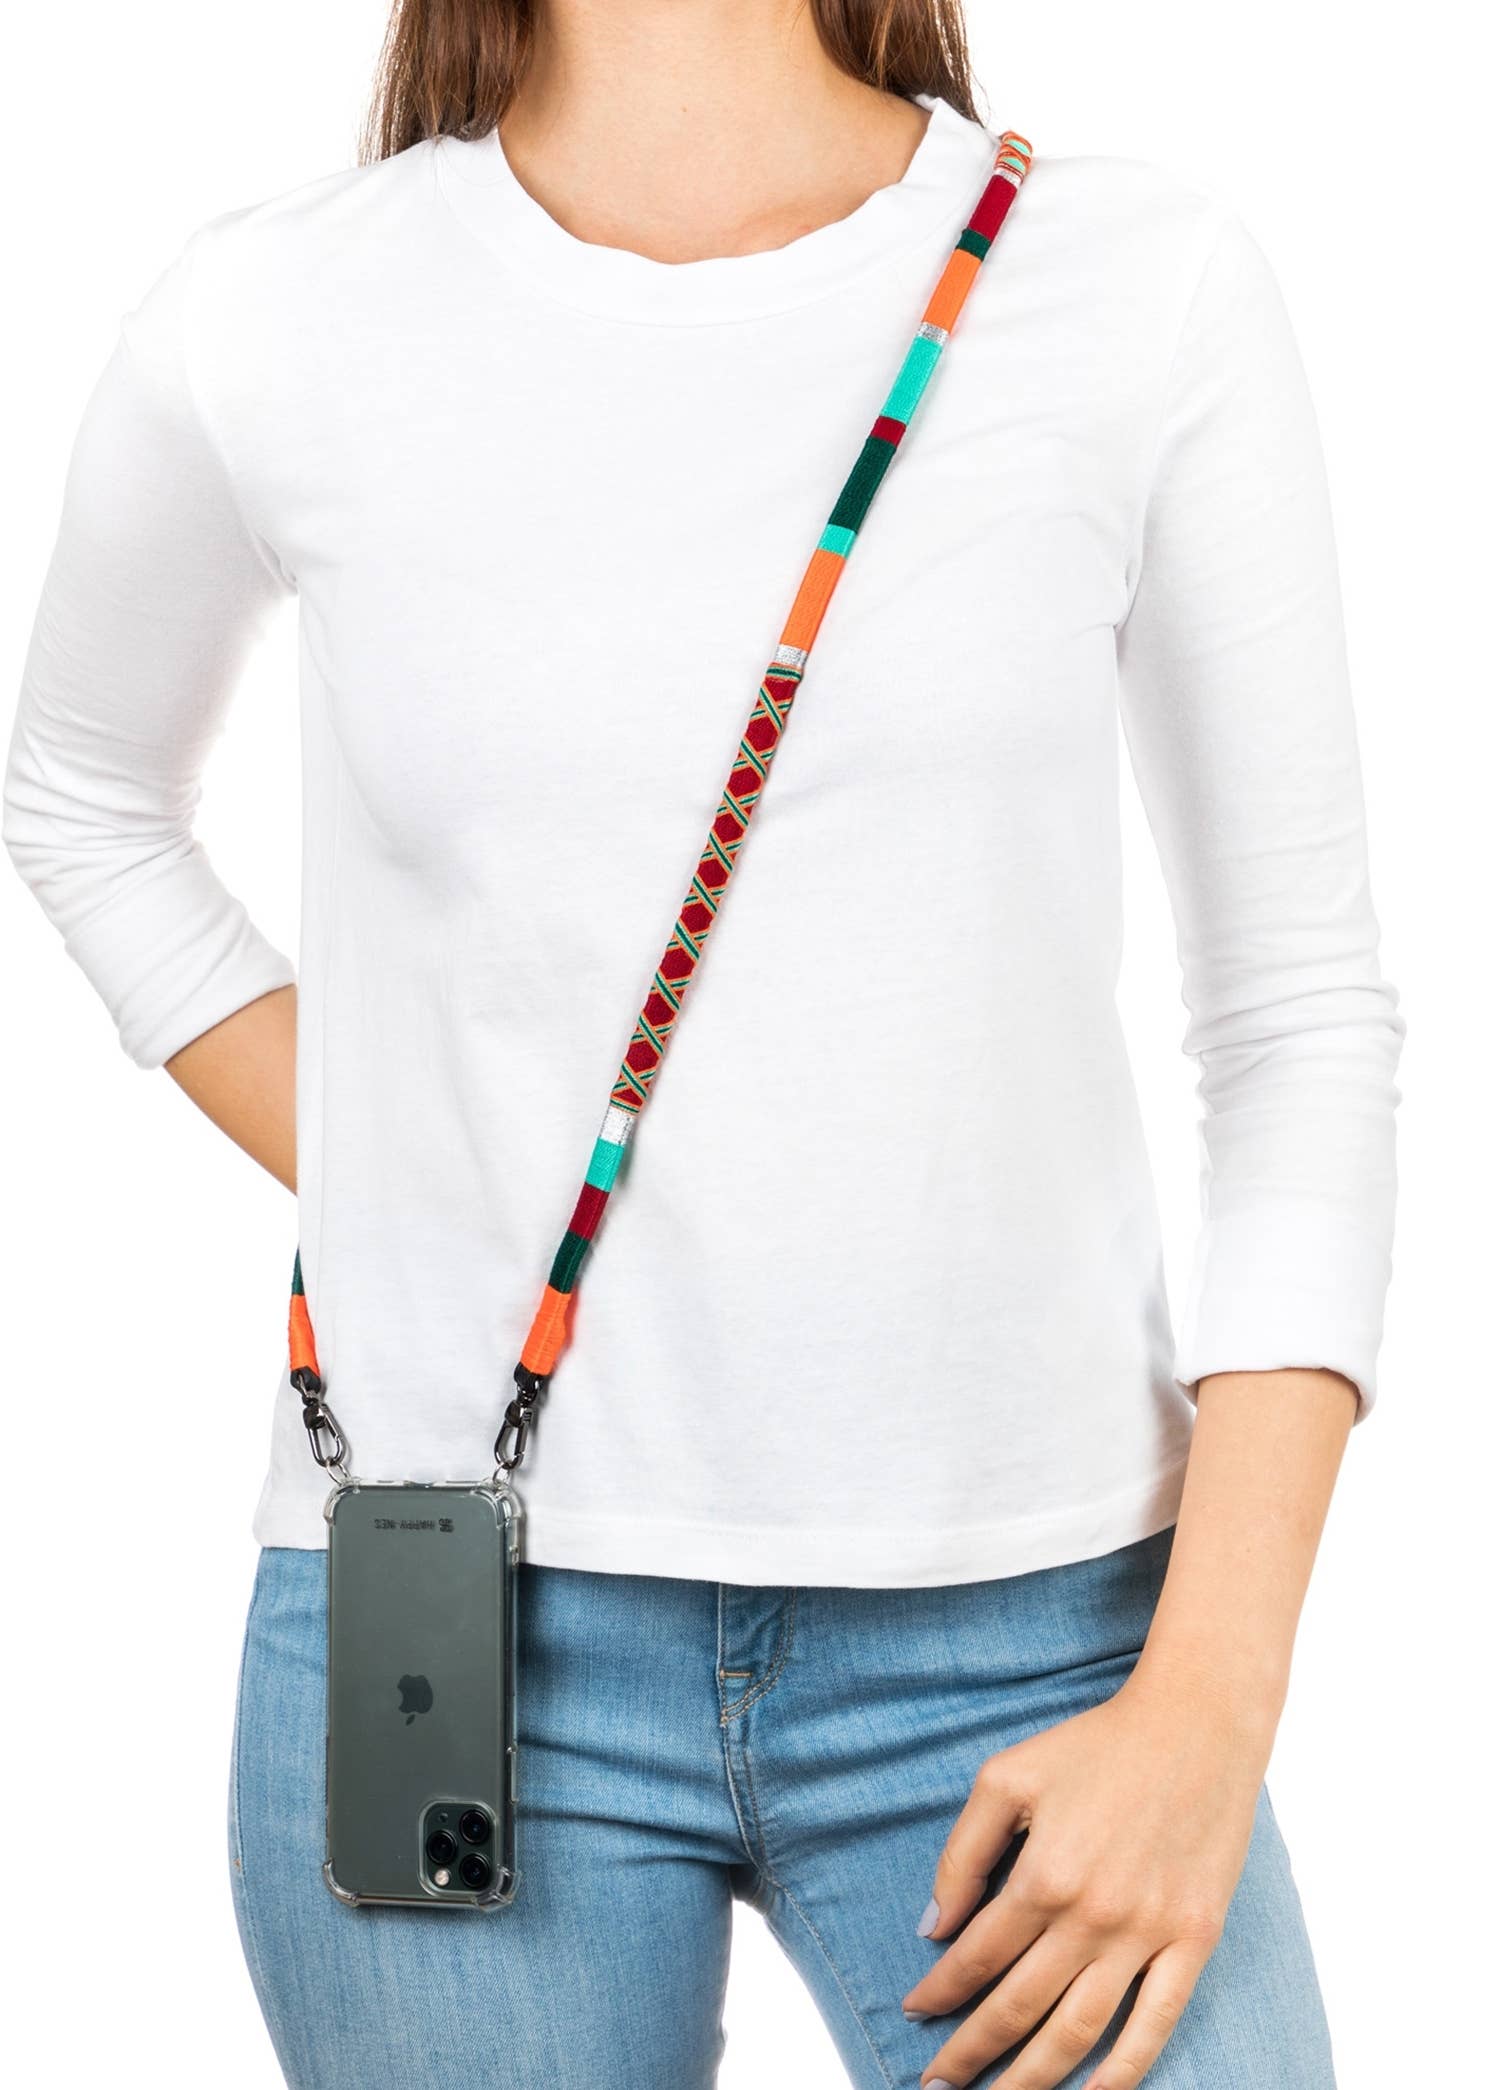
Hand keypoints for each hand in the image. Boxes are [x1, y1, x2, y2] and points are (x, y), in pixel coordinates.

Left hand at [902, 1661, 1273, 2087]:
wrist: (1196, 1725)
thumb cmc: (1094, 1745)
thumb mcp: (1006, 1776)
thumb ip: (963, 1854)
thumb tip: (932, 1928)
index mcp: (1042, 1874)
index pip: (975, 1957)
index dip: (939, 1993)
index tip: (914, 2014)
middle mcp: (1092, 1916)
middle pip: (1018, 2008)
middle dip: (970, 2054)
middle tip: (936, 2086)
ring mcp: (1147, 1934)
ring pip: (1079, 2033)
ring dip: (1032, 2079)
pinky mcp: (1194, 1941)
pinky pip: (1155, 2025)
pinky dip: (1123, 2073)